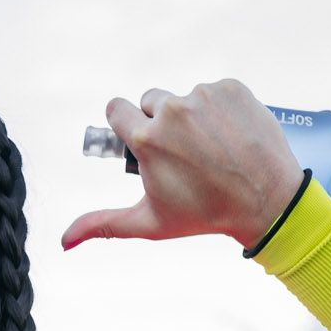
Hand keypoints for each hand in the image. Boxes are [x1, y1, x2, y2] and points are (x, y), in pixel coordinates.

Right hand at [62, 79, 303, 251]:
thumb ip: (103, 224)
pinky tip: (229, 135)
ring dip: (191, 117)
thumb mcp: (150, 222)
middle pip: (150, 101)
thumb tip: (64, 241)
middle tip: (182, 153)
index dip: (126, 125)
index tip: (140, 137)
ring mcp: (204, 96)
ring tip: (211, 148)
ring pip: (183, 98)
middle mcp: (173, 110)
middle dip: (158, 122)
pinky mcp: (232, 88)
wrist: (266, 200)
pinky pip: (214, 92)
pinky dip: (219, 109)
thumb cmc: (203, 215)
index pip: (116, 108)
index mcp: (147, 138)